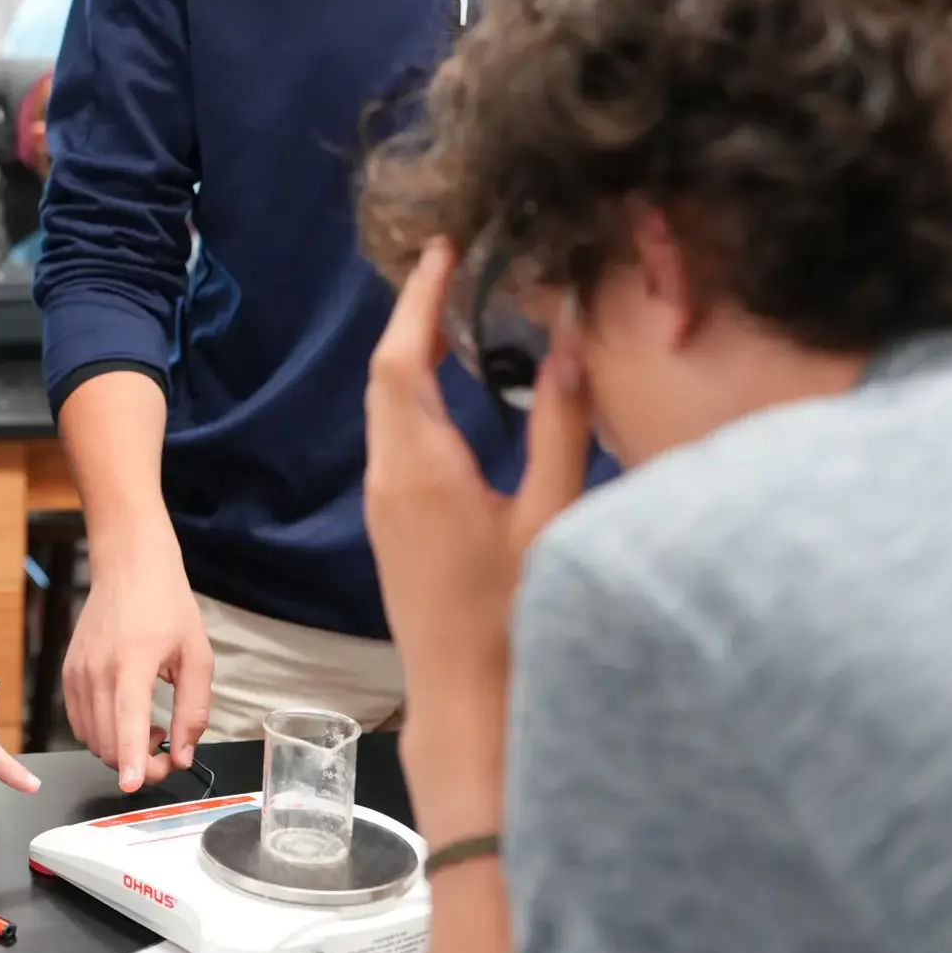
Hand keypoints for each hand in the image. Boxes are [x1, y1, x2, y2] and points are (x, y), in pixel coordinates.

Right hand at [62, 550, 212, 793]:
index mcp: (132, 663)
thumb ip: (192, 711)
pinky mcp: (68, 673)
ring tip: (151, 729)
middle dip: (139, 764)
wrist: (129, 567)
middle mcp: (97, 670)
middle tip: (169, 754)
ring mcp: (77, 672)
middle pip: (107, 742)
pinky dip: (103, 734)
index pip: (126, 723)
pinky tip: (127, 718)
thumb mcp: (197, 657)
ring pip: (91, 738)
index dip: (130, 760)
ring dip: (120, 750)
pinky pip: (80, 722)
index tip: (135, 785)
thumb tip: (184, 755)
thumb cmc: (167, 606)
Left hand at [364, 240, 593, 819]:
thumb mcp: (549, 520)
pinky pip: (398, 438)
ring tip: (459, 311)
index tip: (442, 249)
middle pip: (387, 376)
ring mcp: (385, 503)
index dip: (419, 299)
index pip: (402, 359)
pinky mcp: (394, 525)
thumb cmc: (510, 621)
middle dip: (415, 315)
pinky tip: (458, 391)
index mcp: (420, 468)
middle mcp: (389, 478)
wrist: (465, 703)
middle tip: (454, 265)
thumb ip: (557, 430)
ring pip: (389, 408)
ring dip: (416, 357)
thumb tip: (566, 348)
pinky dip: (421, 398)